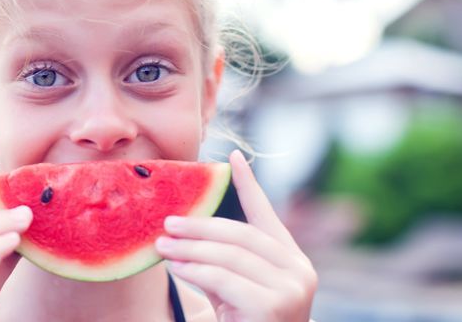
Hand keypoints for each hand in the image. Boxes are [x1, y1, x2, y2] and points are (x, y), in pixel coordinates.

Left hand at [155, 151, 317, 321]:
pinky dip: (196, 270)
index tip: (232, 157)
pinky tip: (175, 267)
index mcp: (292, 261)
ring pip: (230, 255)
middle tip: (167, 223)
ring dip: (190, 249)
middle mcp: (300, 271)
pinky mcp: (275, 306)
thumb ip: (219, 261)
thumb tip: (181, 229)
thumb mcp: (230, 290)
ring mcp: (293, 289)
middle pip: (241, 235)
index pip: (267, 216)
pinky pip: (225, 278)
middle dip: (200, 226)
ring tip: (161, 245)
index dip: (248, 185)